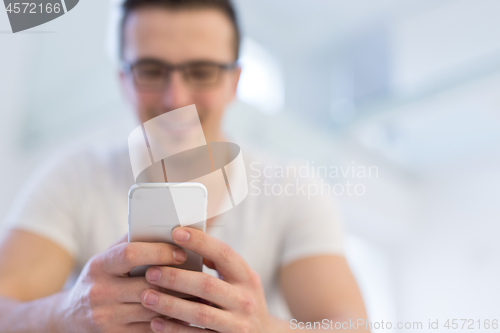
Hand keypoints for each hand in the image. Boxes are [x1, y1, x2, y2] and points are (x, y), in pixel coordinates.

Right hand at [54, 234, 187, 332]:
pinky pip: (149, 330)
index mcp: (99, 266)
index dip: (159, 252)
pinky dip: (169, 322)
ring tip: (198, 295)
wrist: (70, 316)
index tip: (182, 253)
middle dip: (176, 281)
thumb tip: (166, 226)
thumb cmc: (100, 278)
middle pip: (146, 285)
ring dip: (178, 304)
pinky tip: (184, 315)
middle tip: (200, 276)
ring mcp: (106, 317)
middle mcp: (99, 292)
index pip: (131, 254)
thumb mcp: (108, 257)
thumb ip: (132, 242)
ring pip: (152, 310)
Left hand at [140, 227, 277, 332]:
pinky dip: (174, 329)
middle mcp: (245, 299)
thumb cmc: (241, 301)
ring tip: (146, 296)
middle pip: (207, 284)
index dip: (200, 241)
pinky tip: (155, 323)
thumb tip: (186, 239)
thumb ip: (220, 264)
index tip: (175, 232)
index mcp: (247, 277)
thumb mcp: (240, 281)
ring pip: (199, 312)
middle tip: (150, 271)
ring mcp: (237, 324)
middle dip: (176, 277)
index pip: (223, 253)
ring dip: (170, 304)